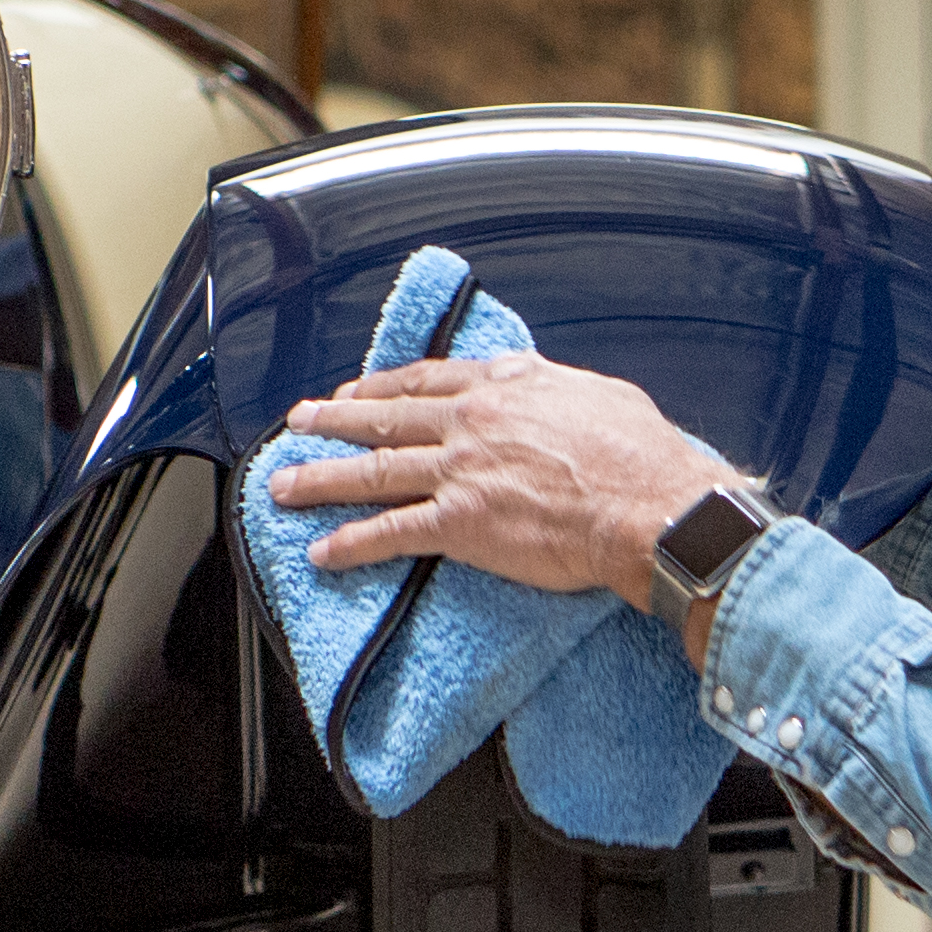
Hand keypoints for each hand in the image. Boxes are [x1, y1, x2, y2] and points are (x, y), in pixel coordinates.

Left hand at [267, 350, 721, 613]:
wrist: (650, 506)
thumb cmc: (640, 456)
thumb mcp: (598, 394)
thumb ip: (555, 387)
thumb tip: (546, 387)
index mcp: (504, 387)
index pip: (427, 379)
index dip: (384, 385)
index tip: (358, 388)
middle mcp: (470, 422)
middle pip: (384, 417)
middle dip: (333, 420)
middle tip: (298, 421)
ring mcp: (459, 472)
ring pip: (372, 471)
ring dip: (319, 477)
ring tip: (281, 485)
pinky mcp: (459, 524)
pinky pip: (391, 532)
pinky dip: (351, 543)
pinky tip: (322, 551)